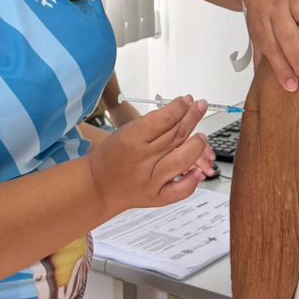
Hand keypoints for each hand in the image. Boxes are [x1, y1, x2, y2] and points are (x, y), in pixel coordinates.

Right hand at [87, 96, 208, 213]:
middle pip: (175, 136)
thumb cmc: (110, 157)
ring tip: (201, 136)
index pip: (163, 120)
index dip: (179, 108)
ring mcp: (150, 181)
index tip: (186, 100)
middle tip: (199, 107)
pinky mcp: (156, 197)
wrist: (97, 187)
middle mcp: (142, 161)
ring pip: (183, 160)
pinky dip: (192, 180)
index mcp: (130, 140)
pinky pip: (180, 190)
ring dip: (197, 145)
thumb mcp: (124, 132)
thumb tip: (179, 112)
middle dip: (191, 118)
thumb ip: (151, 124)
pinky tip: (198, 170)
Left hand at [241, 0, 298, 91]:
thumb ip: (260, 54)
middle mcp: (277, 9)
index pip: (271, 48)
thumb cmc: (260, 6)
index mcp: (261, 21)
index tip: (290, 85)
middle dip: (297, 56)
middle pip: (287, 34)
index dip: (281, 68)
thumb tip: (262, 82)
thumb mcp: (255, 29)